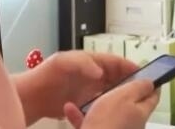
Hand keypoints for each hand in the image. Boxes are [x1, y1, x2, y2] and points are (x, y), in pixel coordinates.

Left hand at [14, 51, 139, 123]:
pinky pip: (102, 104)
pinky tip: (115, 112)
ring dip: (122, 95)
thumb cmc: (46, 74)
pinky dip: (110, 106)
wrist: (31, 97)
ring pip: (112, 91)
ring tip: (133, 102)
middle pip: (117, 77)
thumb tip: (101, 72)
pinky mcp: (85, 103)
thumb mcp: (63, 62)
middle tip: (143, 90)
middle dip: (130, 82)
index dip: (129, 67)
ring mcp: (89, 89)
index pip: (115, 62)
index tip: (142, 74)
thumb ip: (83, 63)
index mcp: (90, 61)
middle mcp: (92, 74)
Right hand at [63, 79, 159, 128]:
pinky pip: (89, 123)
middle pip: (128, 104)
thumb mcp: (125, 97)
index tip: (142, 72)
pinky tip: (70, 108)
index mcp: (141, 113)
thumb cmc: (108, 123)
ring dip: (94, 102)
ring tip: (86, 93)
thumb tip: (151, 83)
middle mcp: (130, 125)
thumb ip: (138, 87)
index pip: (152, 96)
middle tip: (109, 79)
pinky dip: (80, 115)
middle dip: (118, 91)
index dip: (150, 83)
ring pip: (105, 113)